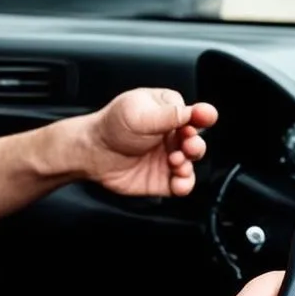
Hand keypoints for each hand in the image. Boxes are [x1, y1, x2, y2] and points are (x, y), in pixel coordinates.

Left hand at [84, 88, 217, 196]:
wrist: (91, 153)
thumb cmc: (111, 126)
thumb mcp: (138, 113)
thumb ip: (168, 114)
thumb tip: (191, 112)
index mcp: (168, 111)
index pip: (193, 113)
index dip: (201, 117)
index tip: (203, 119)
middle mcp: (171, 134)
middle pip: (196, 139)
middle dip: (196, 143)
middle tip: (188, 145)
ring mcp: (169, 156)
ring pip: (192, 163)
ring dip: (189, 163)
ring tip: (175, 161)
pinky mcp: (163, 178)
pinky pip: (182, 184)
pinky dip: (184, 184)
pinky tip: (178, 180)